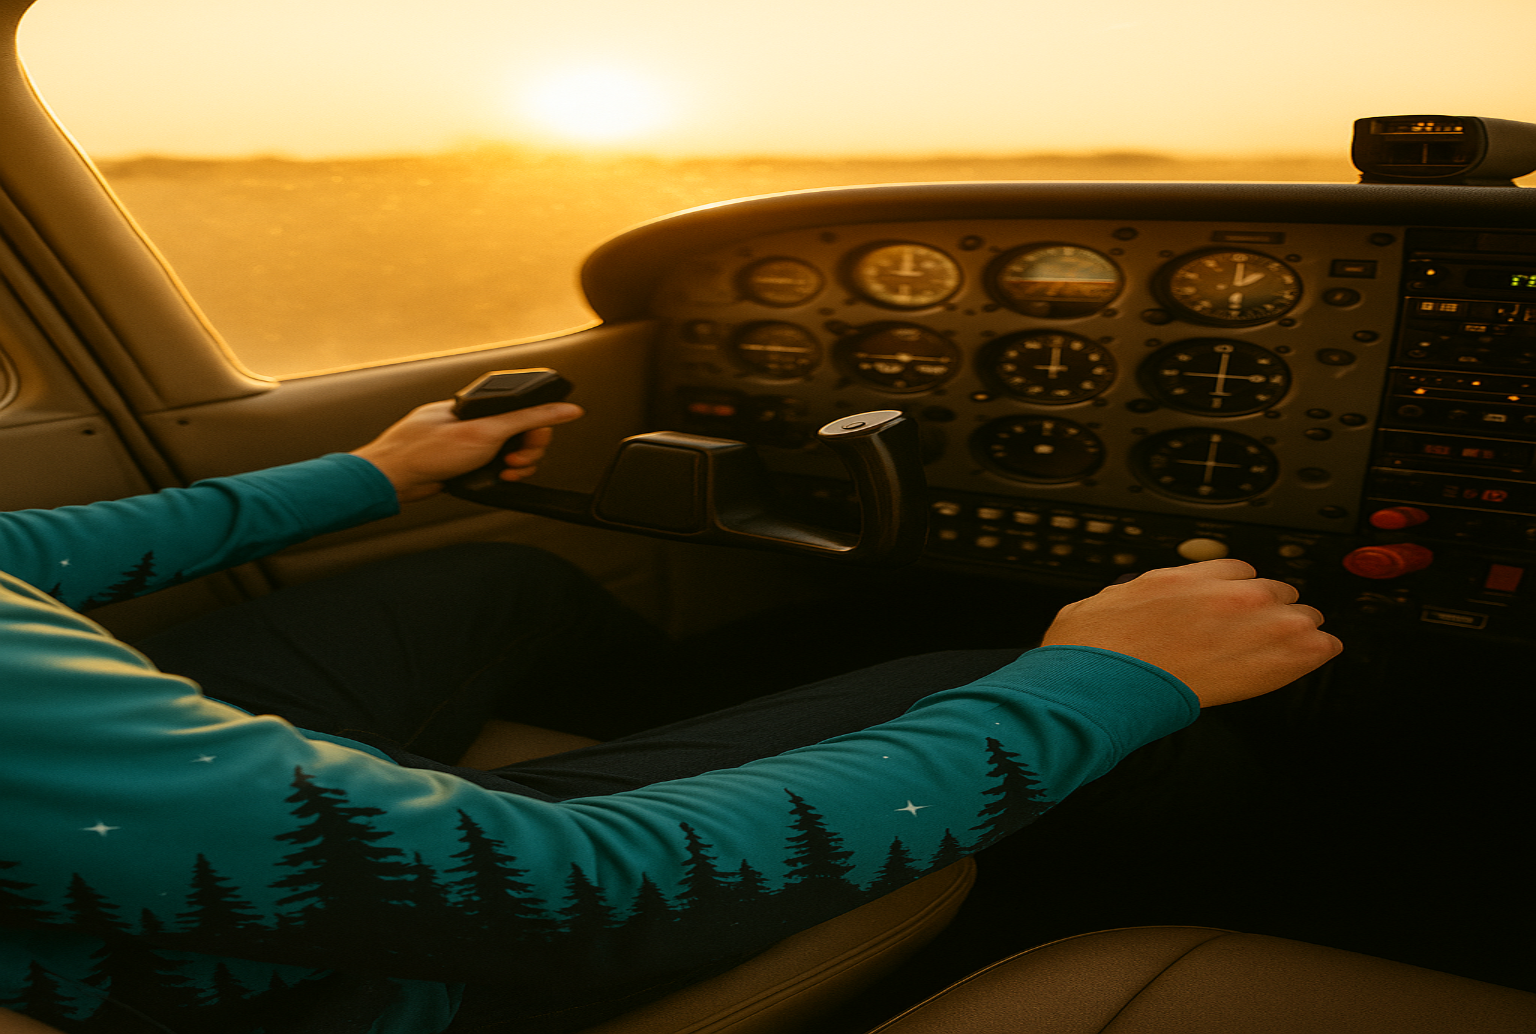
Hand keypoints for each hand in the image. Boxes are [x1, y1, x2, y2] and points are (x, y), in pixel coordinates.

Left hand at [350, 399, 583, 503]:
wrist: (395, 478)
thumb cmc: (425, 450)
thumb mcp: (486, 432)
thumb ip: (528, 419)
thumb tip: (564, 408)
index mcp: (483, 404)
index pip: (527, 409)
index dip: (537, 428)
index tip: (533, 441)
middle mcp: (480, 420)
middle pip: (524, 433)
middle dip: (527, 451)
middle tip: (515, 461)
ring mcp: (475, 441)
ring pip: (514, 453)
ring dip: (518, 466)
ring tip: (505, 472)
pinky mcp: (470, 462)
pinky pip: (500, 467)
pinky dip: (505, 475)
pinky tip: (497, 478)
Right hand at [1039, 559, 1340, 705]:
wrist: (1101, 681)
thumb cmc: (1096, 647)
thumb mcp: (1111, 598)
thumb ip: (1139, 593)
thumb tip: (1134, 598)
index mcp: (1188, 577)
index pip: (1240, 569)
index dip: (1239, 589)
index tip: (1237, 603)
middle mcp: (1227, 596)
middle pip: (1277, 590)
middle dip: (1272, 608)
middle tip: (1261, 629)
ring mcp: (1251, 628)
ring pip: (1302, 616)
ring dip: (1298, 630)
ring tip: (1294, 645)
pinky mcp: (1268, 665)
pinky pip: (1316, 648)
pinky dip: (1317, 652)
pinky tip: (1317, 654)